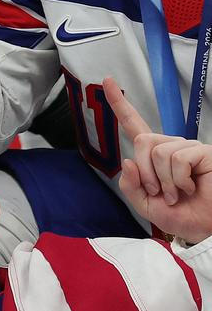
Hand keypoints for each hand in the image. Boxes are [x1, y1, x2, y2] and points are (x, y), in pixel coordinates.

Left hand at [103, 77, 211, 243]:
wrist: (207, 228)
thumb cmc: (182, 215)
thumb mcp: (145, 205)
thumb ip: (130, 186)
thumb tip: (127, 160)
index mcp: (154, 157)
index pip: (134, 125)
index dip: (120, 104)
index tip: (108, 81)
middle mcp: (171, 147)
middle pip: (142, 141)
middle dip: (145, 171)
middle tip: (160, 192)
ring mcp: (188, 148)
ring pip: (158, 151)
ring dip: (163, 180)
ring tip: (177, 193)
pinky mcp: (203, 152)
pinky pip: (177, 158)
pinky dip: (178, 179)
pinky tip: (190, 188)